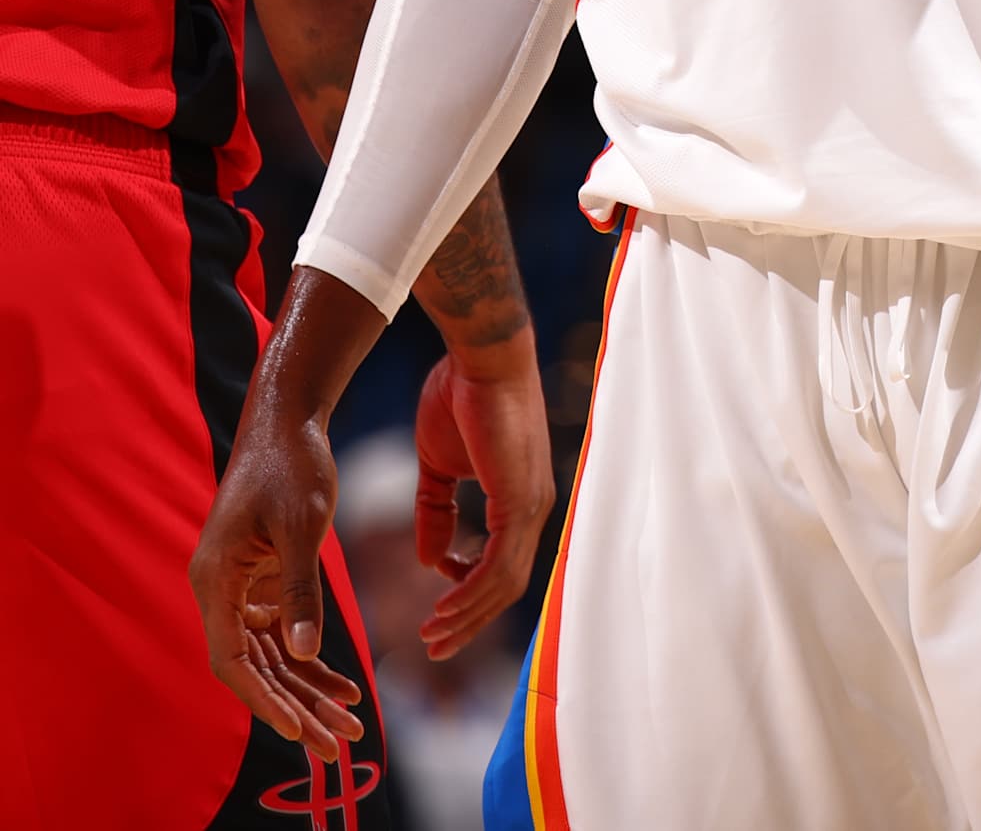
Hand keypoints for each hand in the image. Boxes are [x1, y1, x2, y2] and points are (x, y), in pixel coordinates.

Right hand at [190, 402, 364, 764]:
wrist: (289, 417)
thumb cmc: (291, 462)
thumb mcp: (302, 524)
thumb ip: (300, 590)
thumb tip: (305, 653)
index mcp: (215, 580)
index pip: (232, 661)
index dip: (264, 701)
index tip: (300, 732)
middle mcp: (219, 589)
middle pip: (254, 668)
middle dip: (296, 709)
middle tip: (340, 747)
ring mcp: (239, 586)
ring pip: (271, 656)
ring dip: (307, 691)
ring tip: (350, 725)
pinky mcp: (261, 579)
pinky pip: (283, 633)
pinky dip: (311, 659)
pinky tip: (345, 686)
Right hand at [413, 338, 555, 660]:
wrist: (478, 354)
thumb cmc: (459, 395)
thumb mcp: (437, 465)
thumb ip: (434, 511)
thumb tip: (429, 559)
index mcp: (517, 498)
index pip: (501, 566)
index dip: (467, 592)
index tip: (434, 602)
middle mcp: (532, 507)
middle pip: (507, 585)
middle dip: (469, 621)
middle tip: (435, 646)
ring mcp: (530, 506)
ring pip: (504, 584)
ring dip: (467, 616)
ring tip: (432, 636)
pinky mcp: (519, 501)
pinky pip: (499, 565)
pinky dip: (471, 593)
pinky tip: (444, 607)